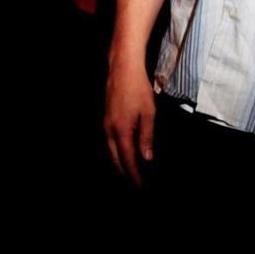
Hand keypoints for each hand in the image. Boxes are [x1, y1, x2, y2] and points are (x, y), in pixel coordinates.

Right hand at [103, 59, 155, 185]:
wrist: (123, 67)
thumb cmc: (138, 88)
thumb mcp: (148, 113)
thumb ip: (147, 137)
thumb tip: (146, 158)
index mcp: (121, 130)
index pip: (127, 159)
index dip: (133, 174)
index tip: (140, 186)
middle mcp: (109, 129)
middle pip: (115, 158)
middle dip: (124, 172)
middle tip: (134, 182)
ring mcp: (105, 122)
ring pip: (110, 149)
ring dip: (119, 162)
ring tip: (129, 171)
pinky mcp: (105, 116)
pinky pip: (108, 140)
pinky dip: (115, 150)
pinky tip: (122, 150)